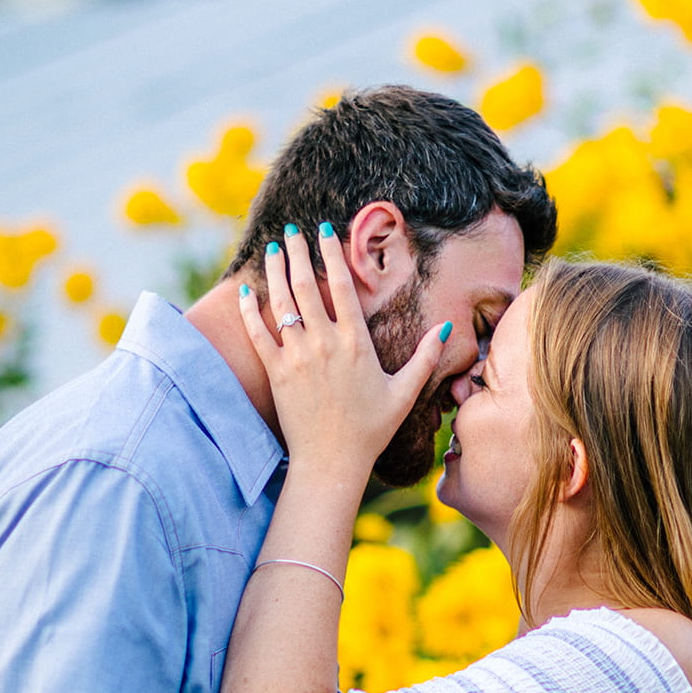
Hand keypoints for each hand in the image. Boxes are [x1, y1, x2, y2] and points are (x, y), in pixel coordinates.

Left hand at [239, 225, 447, 480]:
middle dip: (297, 252)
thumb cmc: (370, 429)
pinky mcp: (276, 373)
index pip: (341, 286)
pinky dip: (249, 311)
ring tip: (271, 249)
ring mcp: (297, 357)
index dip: (331, 254)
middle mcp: (325, 343)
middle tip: (290, 231)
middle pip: (307, 285)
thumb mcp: (404, 393)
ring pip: (282, 304)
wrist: (332, 461)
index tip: (324, 231)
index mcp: (356, 343)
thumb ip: (425, 357)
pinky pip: (258, 335)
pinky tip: (245, 291)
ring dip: (275, 272)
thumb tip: (446, 327)